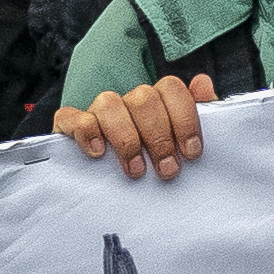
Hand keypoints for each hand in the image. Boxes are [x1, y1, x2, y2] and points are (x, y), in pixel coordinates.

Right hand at [56, 72, 217, 178]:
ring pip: (109, 103)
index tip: (191, 152)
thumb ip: (199, 114)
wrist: (107, 190)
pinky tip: (98, 152)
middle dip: (159, 137)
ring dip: (126, 138)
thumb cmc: (152, 164)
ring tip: (136, 170)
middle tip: (167, 169)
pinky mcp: (69, 126)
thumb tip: (203, 83)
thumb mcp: (180, 145)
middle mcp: (127, 101)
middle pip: (143, 98)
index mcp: (156, 100)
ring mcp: (97, 111)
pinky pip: (72, 117)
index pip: (171, 88)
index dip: (184, 119)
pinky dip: (87, 132)